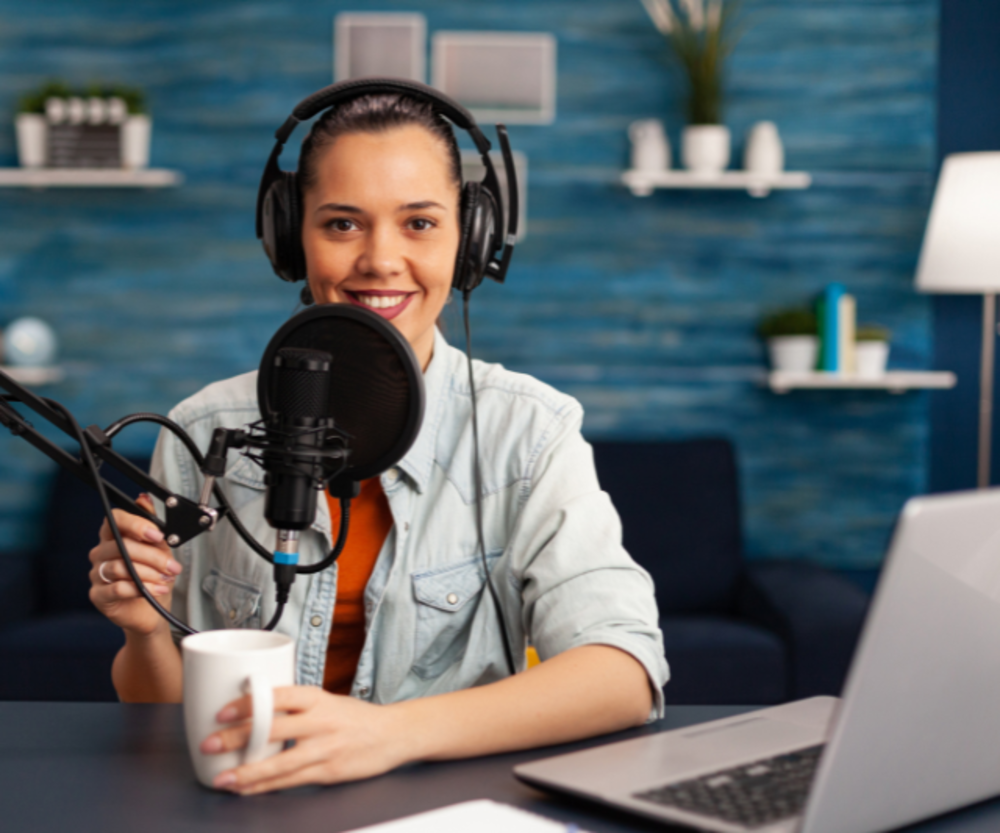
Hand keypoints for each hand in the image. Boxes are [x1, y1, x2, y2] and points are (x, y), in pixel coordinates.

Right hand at [88, 494, 182, 635]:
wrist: (152, 610)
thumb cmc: (153, 578)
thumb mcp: (160, 549)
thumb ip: (152, 525)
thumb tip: (144, 499)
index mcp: (114, 537)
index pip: (115, 520)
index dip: (136, 524)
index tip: (157, 535)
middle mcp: (102, 553)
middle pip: (122, 546)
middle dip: (153, 556)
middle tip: (171, 566)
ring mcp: (97, 574)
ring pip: (121, 567)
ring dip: (149, 574)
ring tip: (165, 579)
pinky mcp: (98, 595)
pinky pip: (117, 588)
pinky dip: (141, 588)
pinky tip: (155, 590)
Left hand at [200, 686, 408, 794]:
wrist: (394, 734)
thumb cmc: (355, 718)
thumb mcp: (327, 701)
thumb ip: (295, 708)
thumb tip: (252, 712)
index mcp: (318, 698)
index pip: (279, 696)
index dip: (249, 703)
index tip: (222, 711)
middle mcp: (321, 721)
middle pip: (273, 729)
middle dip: (237, 739)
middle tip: (209, 744)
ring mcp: (325, 748)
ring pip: (280, 763)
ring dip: (247, 772)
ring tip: (222, 778)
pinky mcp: (329, 772)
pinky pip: (291, 781)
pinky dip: (265, 786)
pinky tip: (246, 789)